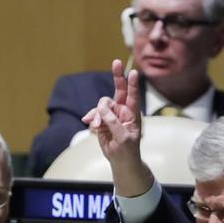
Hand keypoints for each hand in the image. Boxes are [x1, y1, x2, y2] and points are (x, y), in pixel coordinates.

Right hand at [82, 59, 152, 196]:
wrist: (119, 160)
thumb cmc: (127, 150)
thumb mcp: (123, 137)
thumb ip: (113, 122)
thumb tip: (101, 108)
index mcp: (133, 114)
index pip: (133, 96)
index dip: (132, 84)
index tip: (133, 72)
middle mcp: (123, 110)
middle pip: (118, 90)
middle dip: (117, 76)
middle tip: (116, 62)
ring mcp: (112, 114)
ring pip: (102, 104)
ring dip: (98, 113)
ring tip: (97, 126)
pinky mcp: (102, 120)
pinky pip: (95, 113)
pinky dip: (92, 117)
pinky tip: (90, 123)